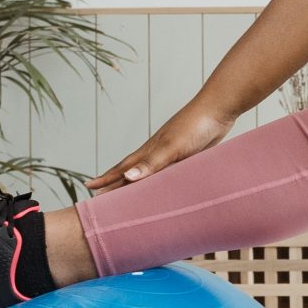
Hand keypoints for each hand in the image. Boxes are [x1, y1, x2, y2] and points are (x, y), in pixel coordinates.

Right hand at [86, 100, 233, 191]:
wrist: (218, 110)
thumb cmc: (195, 126)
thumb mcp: (172, 147)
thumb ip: (151, 163)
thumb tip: (127, 178)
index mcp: (149, 151)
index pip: (122, 169)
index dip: (107, 179)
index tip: (88, 188)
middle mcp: (156, 153)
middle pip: (131, 172)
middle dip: (115, 184)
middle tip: (100, 197)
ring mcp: (171, 154)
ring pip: (148, 174)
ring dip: (136, 184)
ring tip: (126, 194)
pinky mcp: (187, 157)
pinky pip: (167, 173)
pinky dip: (159, 182)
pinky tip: (161, 187)